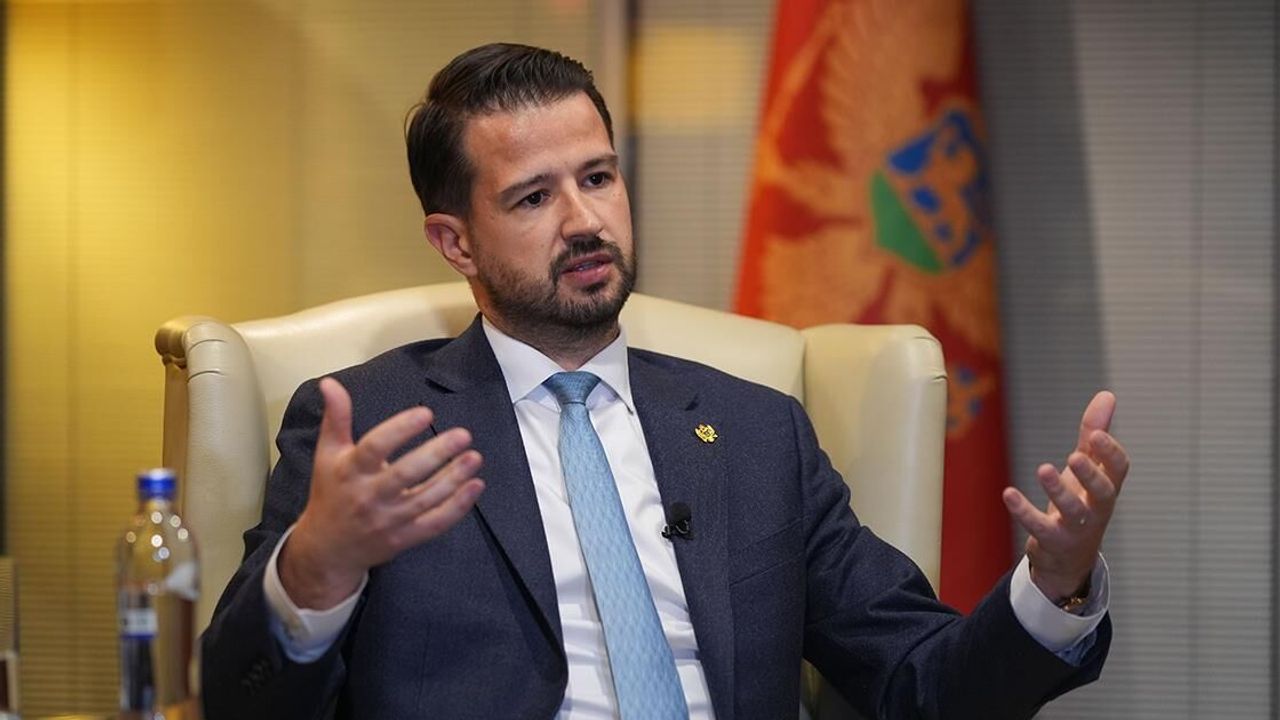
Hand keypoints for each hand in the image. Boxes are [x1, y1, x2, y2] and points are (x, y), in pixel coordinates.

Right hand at [280, 377, 484, 608]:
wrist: (328, 549)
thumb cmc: (331, 492)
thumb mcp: (328, 454)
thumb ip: (336, 418)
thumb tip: (330, 382)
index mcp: (350, 471)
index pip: (375, 447)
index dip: (401, 429)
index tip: (426, 414)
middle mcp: (369, 496)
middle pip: (406, 474)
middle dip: (436, 454)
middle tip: (463, 434)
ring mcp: (388, 520)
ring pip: (426, 499)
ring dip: (454, 478)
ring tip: (474, 457)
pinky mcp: (403, 539)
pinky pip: (434, 523)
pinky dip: (458, 507)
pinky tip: (475, 486)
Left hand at [1002, 391, 1129, 601]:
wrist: (1069, 558)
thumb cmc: (1081, 503)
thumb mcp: (1087, 468)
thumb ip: (1094, 435)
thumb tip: (1107, 395)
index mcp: (1107, 487)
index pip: (1119, 470)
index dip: (1111, 453)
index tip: (1097, 434)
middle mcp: (1097, 508)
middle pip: (1103, 492)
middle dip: (1090, 475)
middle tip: (1075, 456)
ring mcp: (1076, 528)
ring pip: (1073, 512)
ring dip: (1058, 491)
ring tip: (1043, 469)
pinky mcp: (1052, 541)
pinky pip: (1039, 527)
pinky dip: (1024, 511)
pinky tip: (1008, 493)